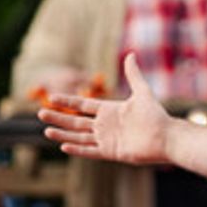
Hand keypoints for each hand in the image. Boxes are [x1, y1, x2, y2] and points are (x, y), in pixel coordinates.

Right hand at [39, 54, 173, 164]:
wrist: (166, 138)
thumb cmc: (156, 115)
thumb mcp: (143, 92)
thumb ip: (134, 75)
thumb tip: (131, 54)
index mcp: (110, 110)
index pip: (83, 105)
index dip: (68, 101)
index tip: (51, 97)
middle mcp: (105, 125)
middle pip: (76, 121)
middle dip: (59, 118)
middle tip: (40, 113)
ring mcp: (107, 139)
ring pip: (79, 137)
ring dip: (63, 134)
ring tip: (46, 131)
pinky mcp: (110, 152)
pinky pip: (90, 151)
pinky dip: (77, 149)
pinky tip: (63, 146)